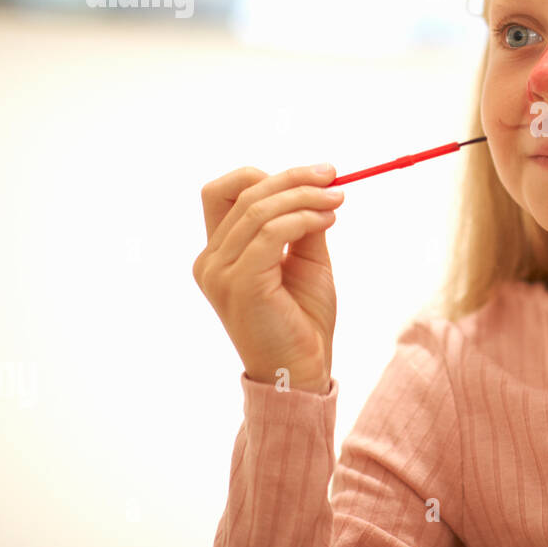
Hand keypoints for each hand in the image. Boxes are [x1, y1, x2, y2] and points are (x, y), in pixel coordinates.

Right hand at [193, 163, 343, 392]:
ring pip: (258, 210)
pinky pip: (270, 233)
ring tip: (337, 201)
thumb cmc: (303, 320)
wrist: (302, 371)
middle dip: (292, 178)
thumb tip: (317, 185)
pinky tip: (328, 220)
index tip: (315, 175)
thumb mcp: (305, 260)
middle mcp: (210, 261)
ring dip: (304, 197)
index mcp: (218, 254)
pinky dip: (302, 218)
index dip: (265, 176)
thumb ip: (301, 224)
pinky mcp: (239, 284)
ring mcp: (219, 274)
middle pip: (243, 194)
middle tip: (333, 177)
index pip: (223, 193)